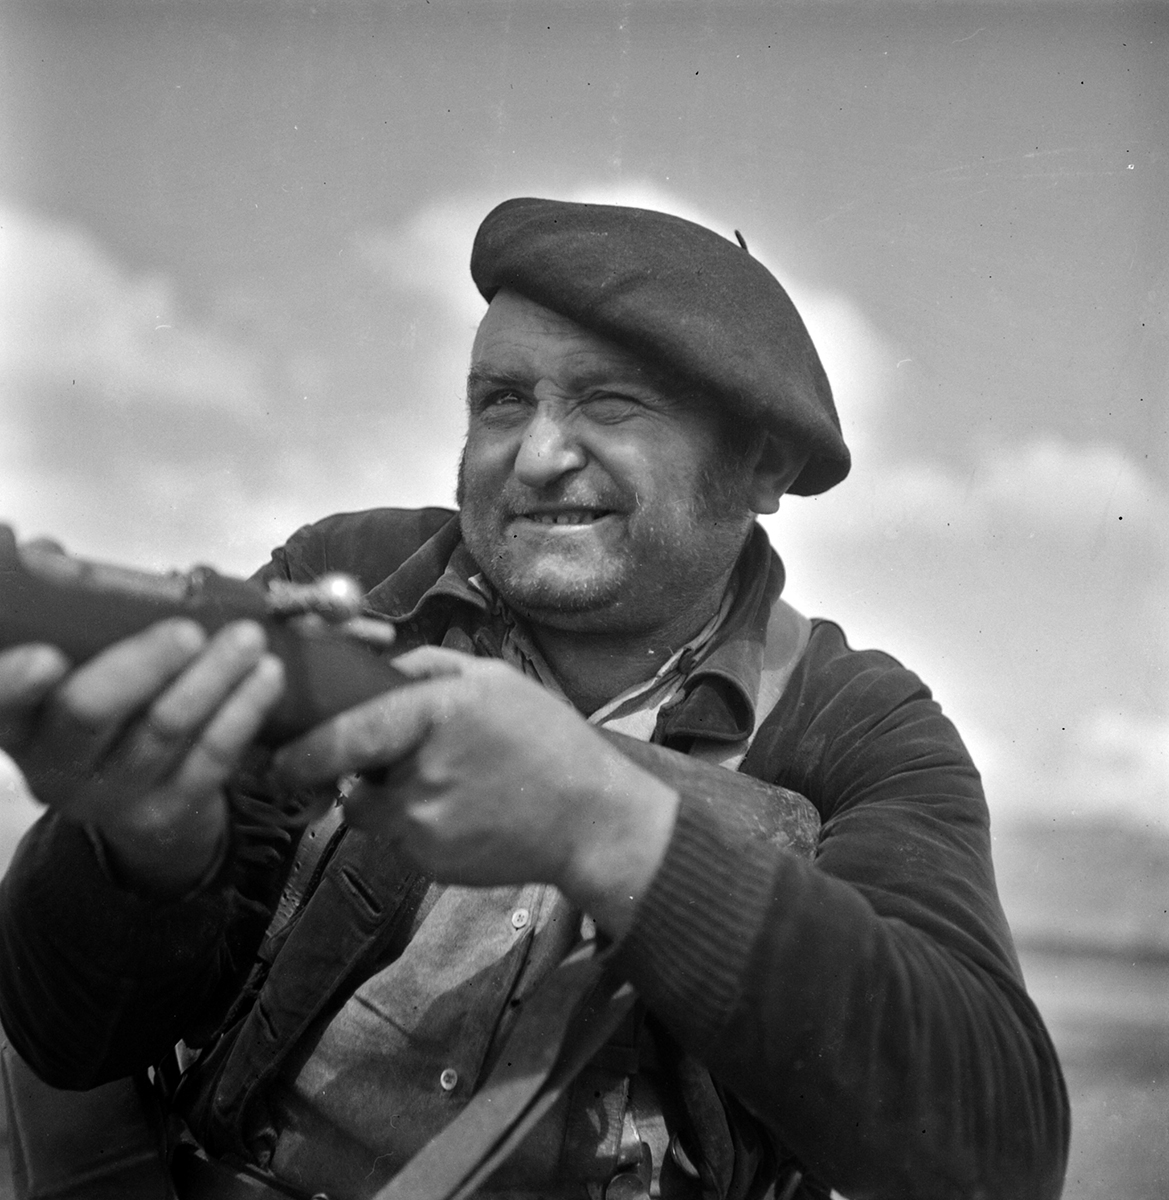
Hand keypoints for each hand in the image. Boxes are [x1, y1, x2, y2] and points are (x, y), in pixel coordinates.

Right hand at [0, 620, 284, 893]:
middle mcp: (52, 764)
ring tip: (247, 637)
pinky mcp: (168, 809)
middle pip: (88, 713)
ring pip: (163, 730)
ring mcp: (110, 794)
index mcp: (18, 720)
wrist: (142, 793)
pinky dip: (243, 710)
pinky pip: (212, 756)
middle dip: (141, 665)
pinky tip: (267, 675)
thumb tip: (49, 556)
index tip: (45, 655)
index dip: (14, 682)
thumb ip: (65, 611)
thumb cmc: (109, 701)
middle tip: (186, 631)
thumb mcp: (78, 660)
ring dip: (211, 676)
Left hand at [271, 646, 678, 936]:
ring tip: (445, 784)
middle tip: (382, 761)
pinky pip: (400, 840)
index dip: (303, 750)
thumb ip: (430, 667)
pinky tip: (463, 813)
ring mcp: (425, 828)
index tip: (278, 756)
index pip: (346, 735)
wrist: (594, 820)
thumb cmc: (548, 741)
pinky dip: (417, 826)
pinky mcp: (431, 865)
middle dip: (356, 771)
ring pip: (372, 813)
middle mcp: (421, 776)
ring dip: (388, 799)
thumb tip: (379, 668)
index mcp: (436, 717)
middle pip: (351, 779)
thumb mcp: (495, 680)